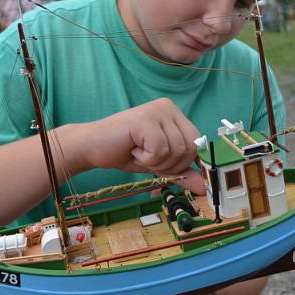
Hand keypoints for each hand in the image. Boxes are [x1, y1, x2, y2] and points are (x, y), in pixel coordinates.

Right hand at [83, 98, 200, 178]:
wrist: (91, 146)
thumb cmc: (124, 152)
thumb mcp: (158, 165)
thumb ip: (180, 172)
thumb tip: (203, 186)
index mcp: (174, 114)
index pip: (197, 143)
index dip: (183, 162)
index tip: (164, 166)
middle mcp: (168, 107)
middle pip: (190, 148)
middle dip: (169, 164)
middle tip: (146, 158)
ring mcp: (157, 111)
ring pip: (176, 151)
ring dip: (155, 162)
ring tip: (137, 152)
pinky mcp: (146, 120)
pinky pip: (160, 151)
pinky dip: (145, 159)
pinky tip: (131, 149)